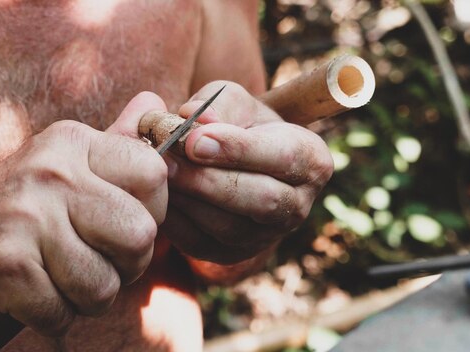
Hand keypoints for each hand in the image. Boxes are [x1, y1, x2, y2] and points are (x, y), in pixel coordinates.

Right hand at [0, 92, 167, 335]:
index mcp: (71, 142)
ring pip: (103, 285)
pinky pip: (63, 314)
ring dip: (86, 298)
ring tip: (59, 280)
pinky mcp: (7, 265)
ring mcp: (28, 217)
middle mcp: (52, 172)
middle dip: (127, 266)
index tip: (123, 225)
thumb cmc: (6, 205)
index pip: (153, 173)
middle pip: (140, 235)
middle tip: (98, 265)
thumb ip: (111, 141)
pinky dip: (52, 316)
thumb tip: (154, 104)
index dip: (152, 211)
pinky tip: (30, 296)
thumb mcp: (56, 161)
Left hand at [160, 81, 333, 264]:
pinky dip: (176, 219)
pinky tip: (159, 193)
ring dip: (188, 199)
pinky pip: (200, 243)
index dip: (237, 150)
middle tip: (166, 159)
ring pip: (228, 226)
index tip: (194, 139)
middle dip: (209, 179)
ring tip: (158, 172)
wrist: (232, 163)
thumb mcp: (233, 101)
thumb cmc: (237, 123)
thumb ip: (217, 104)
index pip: (282, 157)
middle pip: (259, 199)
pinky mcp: (230, 254)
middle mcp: (297, 205)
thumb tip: (195, 118)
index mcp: (311, 160)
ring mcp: (265, 237)